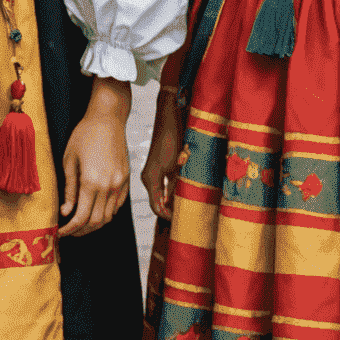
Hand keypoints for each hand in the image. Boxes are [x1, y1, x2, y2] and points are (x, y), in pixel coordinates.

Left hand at [60, 78, 130, 236]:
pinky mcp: (127, 181)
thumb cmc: (84, 135)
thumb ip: (69, 189)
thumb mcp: (69, 160)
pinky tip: (96, 211)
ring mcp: (120, 184)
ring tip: (80, 223)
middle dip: (81, 231)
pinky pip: (118, 206)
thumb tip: (66, 212)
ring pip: (109, 217)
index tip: (60, 233)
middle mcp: (109, 186)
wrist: (107, 119)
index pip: (81, 217)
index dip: (70, 229)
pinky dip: (107, 214)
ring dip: (94, 225)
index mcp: (92, 181)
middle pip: (97, 222)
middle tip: (69, 231)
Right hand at [142, 91, 183, 219]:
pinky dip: (174, 190)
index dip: (168, 217)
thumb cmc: (172, 139)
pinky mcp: (160, 166)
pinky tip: (186, 189)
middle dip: (172, 210)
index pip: (156, 208)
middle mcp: (149, 178)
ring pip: (163, 194)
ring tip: (189, 204)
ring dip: (174, 200)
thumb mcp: (177, 166)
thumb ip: (177, 187)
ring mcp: (154, 172)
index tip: (183, 222)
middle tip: (189, 216)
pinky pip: (165, 184)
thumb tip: (179, 206)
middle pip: (159, 202)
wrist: (169, 117)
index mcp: (151, 179)